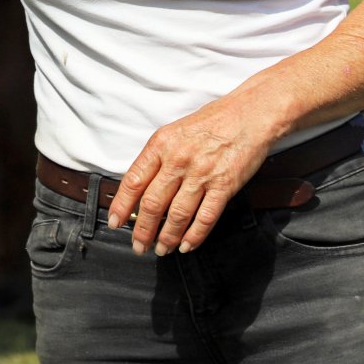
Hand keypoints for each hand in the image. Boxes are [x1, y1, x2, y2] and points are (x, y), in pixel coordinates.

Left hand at [105, 102, 276, 256]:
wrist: (248, 115)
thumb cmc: (210, 123)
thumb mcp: (173, 132)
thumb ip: (157, 159)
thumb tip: (140, 190)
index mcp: (161, 145)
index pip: (133, 181)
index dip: (121, 205)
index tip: (115, 222)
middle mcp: (178, 160)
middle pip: (152, 203)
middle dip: (142, 230)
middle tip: (138, 245)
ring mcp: (202, 174)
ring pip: (177, 215)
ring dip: (166, 237)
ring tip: (160, 249)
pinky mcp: (224, 185)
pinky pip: (205, 217)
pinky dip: (194, 236)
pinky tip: (186, 245)